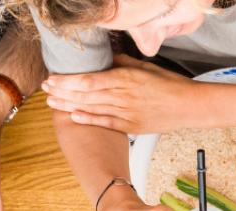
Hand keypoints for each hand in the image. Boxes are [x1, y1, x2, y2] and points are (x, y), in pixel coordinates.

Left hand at [43, 56, 198, 133]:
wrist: (190, 106)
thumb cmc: (169, 84)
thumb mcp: (145, 67)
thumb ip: (122, 63)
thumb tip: (105, 58)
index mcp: (126, 78)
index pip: (89, 80)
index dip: (67, 81)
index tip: (52, 78)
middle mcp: (124, 96)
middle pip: (86, 95)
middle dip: (62, 92)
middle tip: (45, 89)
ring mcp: (127, 113)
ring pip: (92, 109)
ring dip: (69, 106)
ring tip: (52, 103)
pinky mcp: (132, 127)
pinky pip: (106, 123)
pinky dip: (89, 120)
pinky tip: (74, 117)